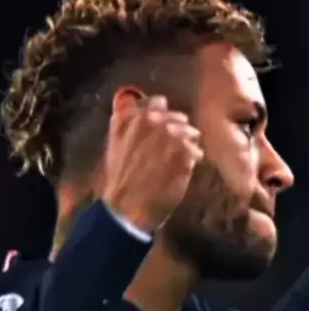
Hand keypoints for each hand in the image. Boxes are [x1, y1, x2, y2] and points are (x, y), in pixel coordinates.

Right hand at [102, 92, 202, 231]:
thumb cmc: (119, 179)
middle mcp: (161, 124)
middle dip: (177, 129)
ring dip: (187, 143)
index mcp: (140, 119)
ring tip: (177, 159)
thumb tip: (129, 104)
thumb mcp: (114, 145)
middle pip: (179, 118)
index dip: (160, 114)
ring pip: (190, 133)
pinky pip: (196, 152)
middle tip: (171, 144)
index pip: (158, 103)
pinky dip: (192, 159)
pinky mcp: (189, 157)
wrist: (128, 207)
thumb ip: (122, 122)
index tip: (159, 125)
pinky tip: (182, 169)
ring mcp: (177, 140)